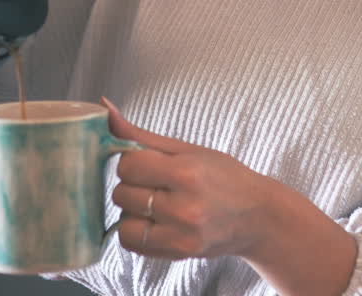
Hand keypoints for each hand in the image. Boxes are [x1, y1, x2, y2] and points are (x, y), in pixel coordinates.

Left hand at [103, 98, 276, 261]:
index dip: (133, 162)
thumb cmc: (223, 176)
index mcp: (186, 172)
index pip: (128, 164)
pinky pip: (132, 244)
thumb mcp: (187, 149)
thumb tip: (103, 108)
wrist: (258, 216)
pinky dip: (136, 232)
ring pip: (123, 221)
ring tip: (157, 205)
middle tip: (156, 184)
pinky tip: (156, 222)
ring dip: (133, 212)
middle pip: (122, 193)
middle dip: (133, 186)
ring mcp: (180, 234)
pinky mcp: (178, 253)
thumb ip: (140, 134)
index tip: (149, 164)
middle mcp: (183, 206)